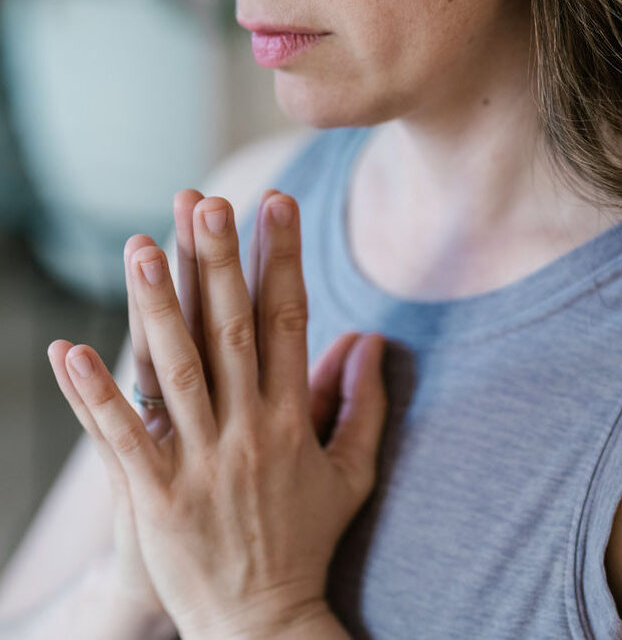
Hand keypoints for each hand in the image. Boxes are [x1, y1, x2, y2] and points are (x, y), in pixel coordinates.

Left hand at [50, 192, 387, 638]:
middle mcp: (248, 431)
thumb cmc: (308, 537)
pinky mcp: (157, 497)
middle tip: (209, 202)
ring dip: (156, 309)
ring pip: (176, 372)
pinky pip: (123, 438)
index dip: (283, 260)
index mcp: (292, 420)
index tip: (277, 207)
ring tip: (140, 247)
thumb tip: (373, 342)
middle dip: (221, 263)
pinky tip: (69, 352)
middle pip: (233, 333)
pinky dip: (95, 395)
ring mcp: (201, 463)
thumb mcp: (352, 471)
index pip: (291, 322)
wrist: (264, 621)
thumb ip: (363, 403)